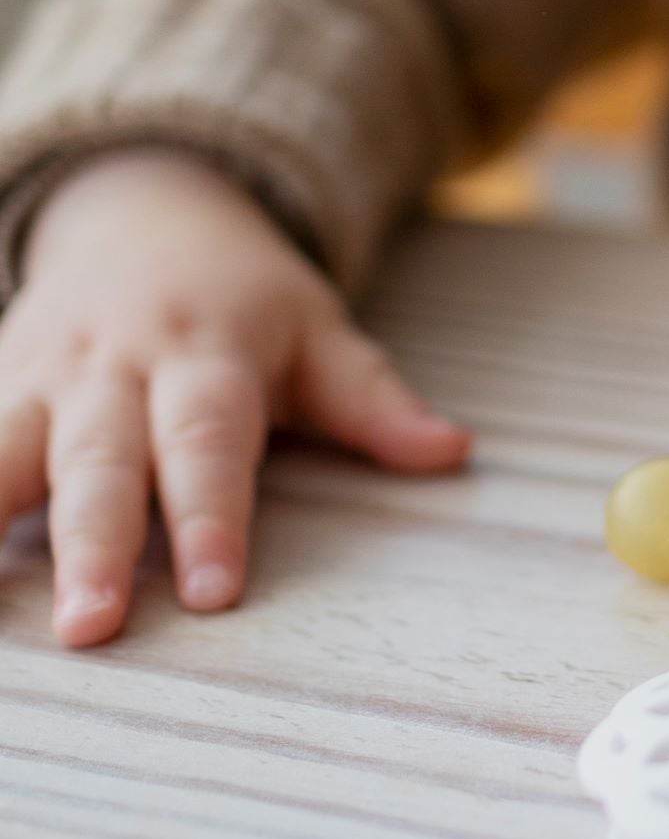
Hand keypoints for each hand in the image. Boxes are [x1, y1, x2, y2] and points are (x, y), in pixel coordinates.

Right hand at [0, 148, 469, 647]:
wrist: (144, 210)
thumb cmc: (245, 299)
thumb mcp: (319, 332)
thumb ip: (375, 401)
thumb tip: (453, 452)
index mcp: (208, 354)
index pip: (211, 442)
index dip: (211, 517)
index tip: (214, 593)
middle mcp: (114, 366)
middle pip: (101, 461)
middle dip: (93, 545)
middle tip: (91, 629)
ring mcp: (37, 376)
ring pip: (0, 454)